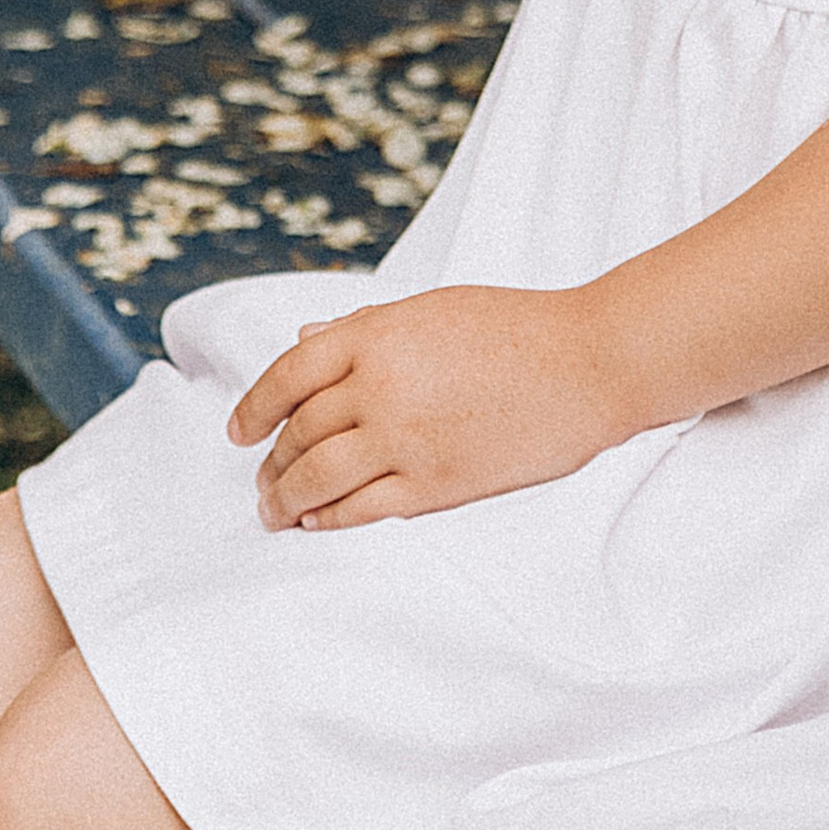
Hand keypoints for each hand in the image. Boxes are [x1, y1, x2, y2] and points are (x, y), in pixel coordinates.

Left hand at [229, 284, 628, 529]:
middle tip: (261, 478)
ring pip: (316, 477)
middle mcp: (380, 386)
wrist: (590, 364)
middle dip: (271, 460)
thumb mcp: (434, 309)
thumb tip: (302, 341)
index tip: (239, 430)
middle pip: (298, 431)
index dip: (254, 407)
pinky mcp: (434, 484)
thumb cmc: (518, 328)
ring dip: (284, 498)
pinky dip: (328, 518)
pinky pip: (360, 509)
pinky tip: (316, 521)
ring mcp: (404, 439)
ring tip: (274, 510)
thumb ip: (364, 327)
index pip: (288, 375)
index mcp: (377, 335)